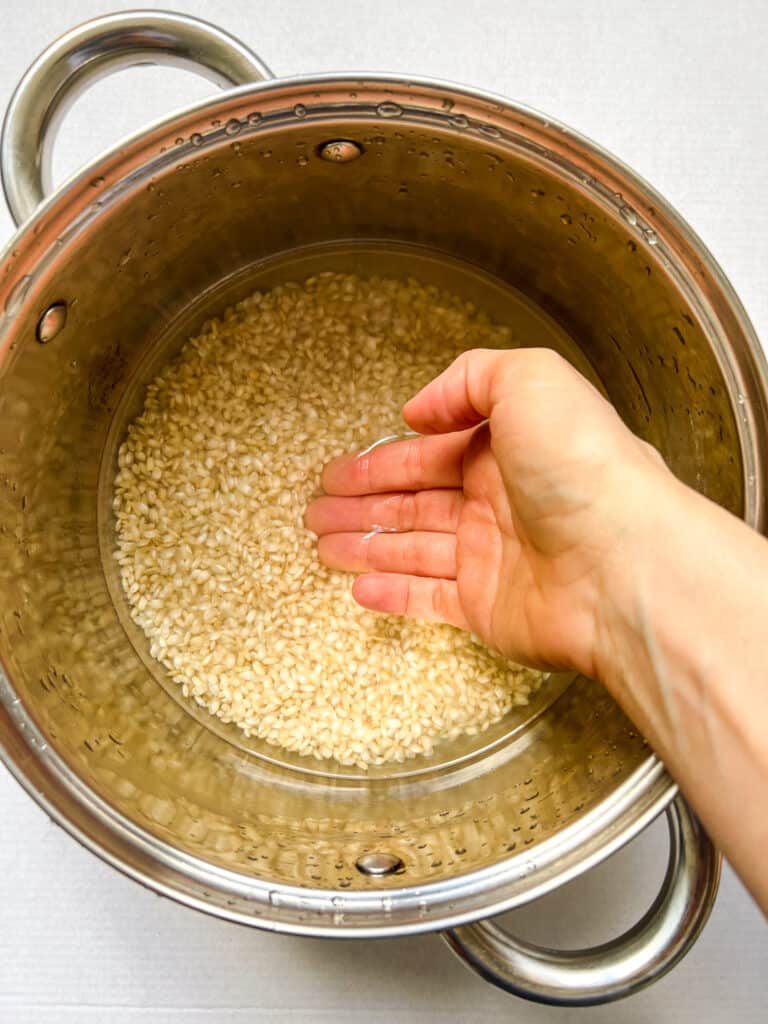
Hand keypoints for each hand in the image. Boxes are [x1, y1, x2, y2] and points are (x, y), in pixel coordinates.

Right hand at [306, 348, 672, 676]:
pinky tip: (360, 588)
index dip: (379, 462)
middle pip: (413, 503)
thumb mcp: (531, 381)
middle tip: (315, 511)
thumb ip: (471, 378)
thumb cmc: (584, 467)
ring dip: (365, 546)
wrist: (622, 562)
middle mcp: (500, 502)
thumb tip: (421, 409)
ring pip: (412, 549)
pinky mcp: (488, 607)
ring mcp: (492, 557)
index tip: (338, 471)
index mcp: (508, 449)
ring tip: (321, 545)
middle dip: (361, 505)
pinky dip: (393, 594)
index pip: (429, 454)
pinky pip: (429, 599)